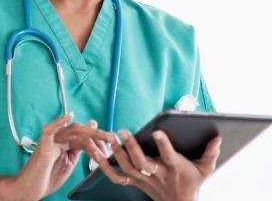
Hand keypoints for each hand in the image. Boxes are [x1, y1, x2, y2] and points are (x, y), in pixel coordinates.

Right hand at [12, 113, 110, 199]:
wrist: (31, 188)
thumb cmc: (46, 178)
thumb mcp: (69, 163)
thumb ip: (80, 148)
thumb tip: (90, 132)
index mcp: (65, 144)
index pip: (84, 136)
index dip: (99, 139)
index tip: (111, 145)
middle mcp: (58, 139)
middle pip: (80, 131)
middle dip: (98, 134)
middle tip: (113, 138)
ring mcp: (50, 141)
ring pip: (71, 130)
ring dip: (90, 132)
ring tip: (104, 136)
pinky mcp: (43, 145)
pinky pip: (49, 130)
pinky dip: (57, 122)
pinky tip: (68, 117)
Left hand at [94, 129, 221, 200]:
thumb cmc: (192, 182)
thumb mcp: (205, 169)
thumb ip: (211, 153)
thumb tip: (218, 138)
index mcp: (174, 168)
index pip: (169, 156)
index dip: (164, 144)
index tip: (158, 132)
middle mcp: (157, 174)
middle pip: (141, 162)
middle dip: (131, 147)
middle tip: (122, 131)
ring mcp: (143, 179)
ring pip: (127, 168)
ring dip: (116, 153)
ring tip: (109, 137)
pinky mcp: (134, 182)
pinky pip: (116, 177)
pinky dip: (105, 167)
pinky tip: (97, 154)